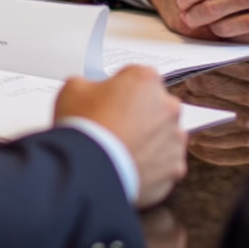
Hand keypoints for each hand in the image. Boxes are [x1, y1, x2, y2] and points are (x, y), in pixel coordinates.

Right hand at [55, 66, 186, 208]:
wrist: (89, 170)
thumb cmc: (85, 128)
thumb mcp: (73, 88)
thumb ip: (90, 84)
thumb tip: (89, 92)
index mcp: (146, 80)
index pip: (137, 77)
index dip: (121, 88)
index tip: (110, 99)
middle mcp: (167, 106)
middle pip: (155, 105)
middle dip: (139, 113)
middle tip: (114, 125)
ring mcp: (174, 138)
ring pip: (163, 134)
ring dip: (148, 139)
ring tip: (121, 149)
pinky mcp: (175, 166)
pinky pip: (165, 162)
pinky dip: (152, 165)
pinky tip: (129, 165)